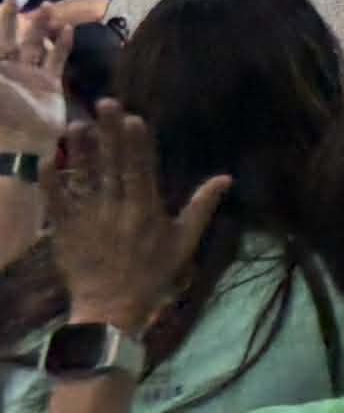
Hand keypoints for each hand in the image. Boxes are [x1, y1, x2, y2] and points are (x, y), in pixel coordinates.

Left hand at [0, 7, 67, 157]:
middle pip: (11, 39)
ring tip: (48, 7)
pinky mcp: (50, 84)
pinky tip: (68, 29)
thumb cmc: (3, 113)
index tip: (2, 2)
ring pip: (36, 45)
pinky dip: (63, 44)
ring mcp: (30, 77)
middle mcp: (10, 71)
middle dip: (13, 20)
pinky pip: (57, 59)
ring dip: (40, 26)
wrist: (26, 143)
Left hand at [46, 106, 222, 332]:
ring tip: (77, 123)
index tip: (133, 117)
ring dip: (79, 150)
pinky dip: (51, 181)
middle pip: (111, 164)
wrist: (110, 309)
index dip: (136, 143)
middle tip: (105, 103)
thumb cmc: (152, 273)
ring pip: (82, 178)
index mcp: (145, 210)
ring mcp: (86, 220)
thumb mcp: (184, 242)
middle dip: (108, 133)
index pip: (140, 169)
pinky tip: (48, 159)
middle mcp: (114, 210)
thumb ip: (201, 207)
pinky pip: (55, 202)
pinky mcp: (64, 231)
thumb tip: (226, 177)